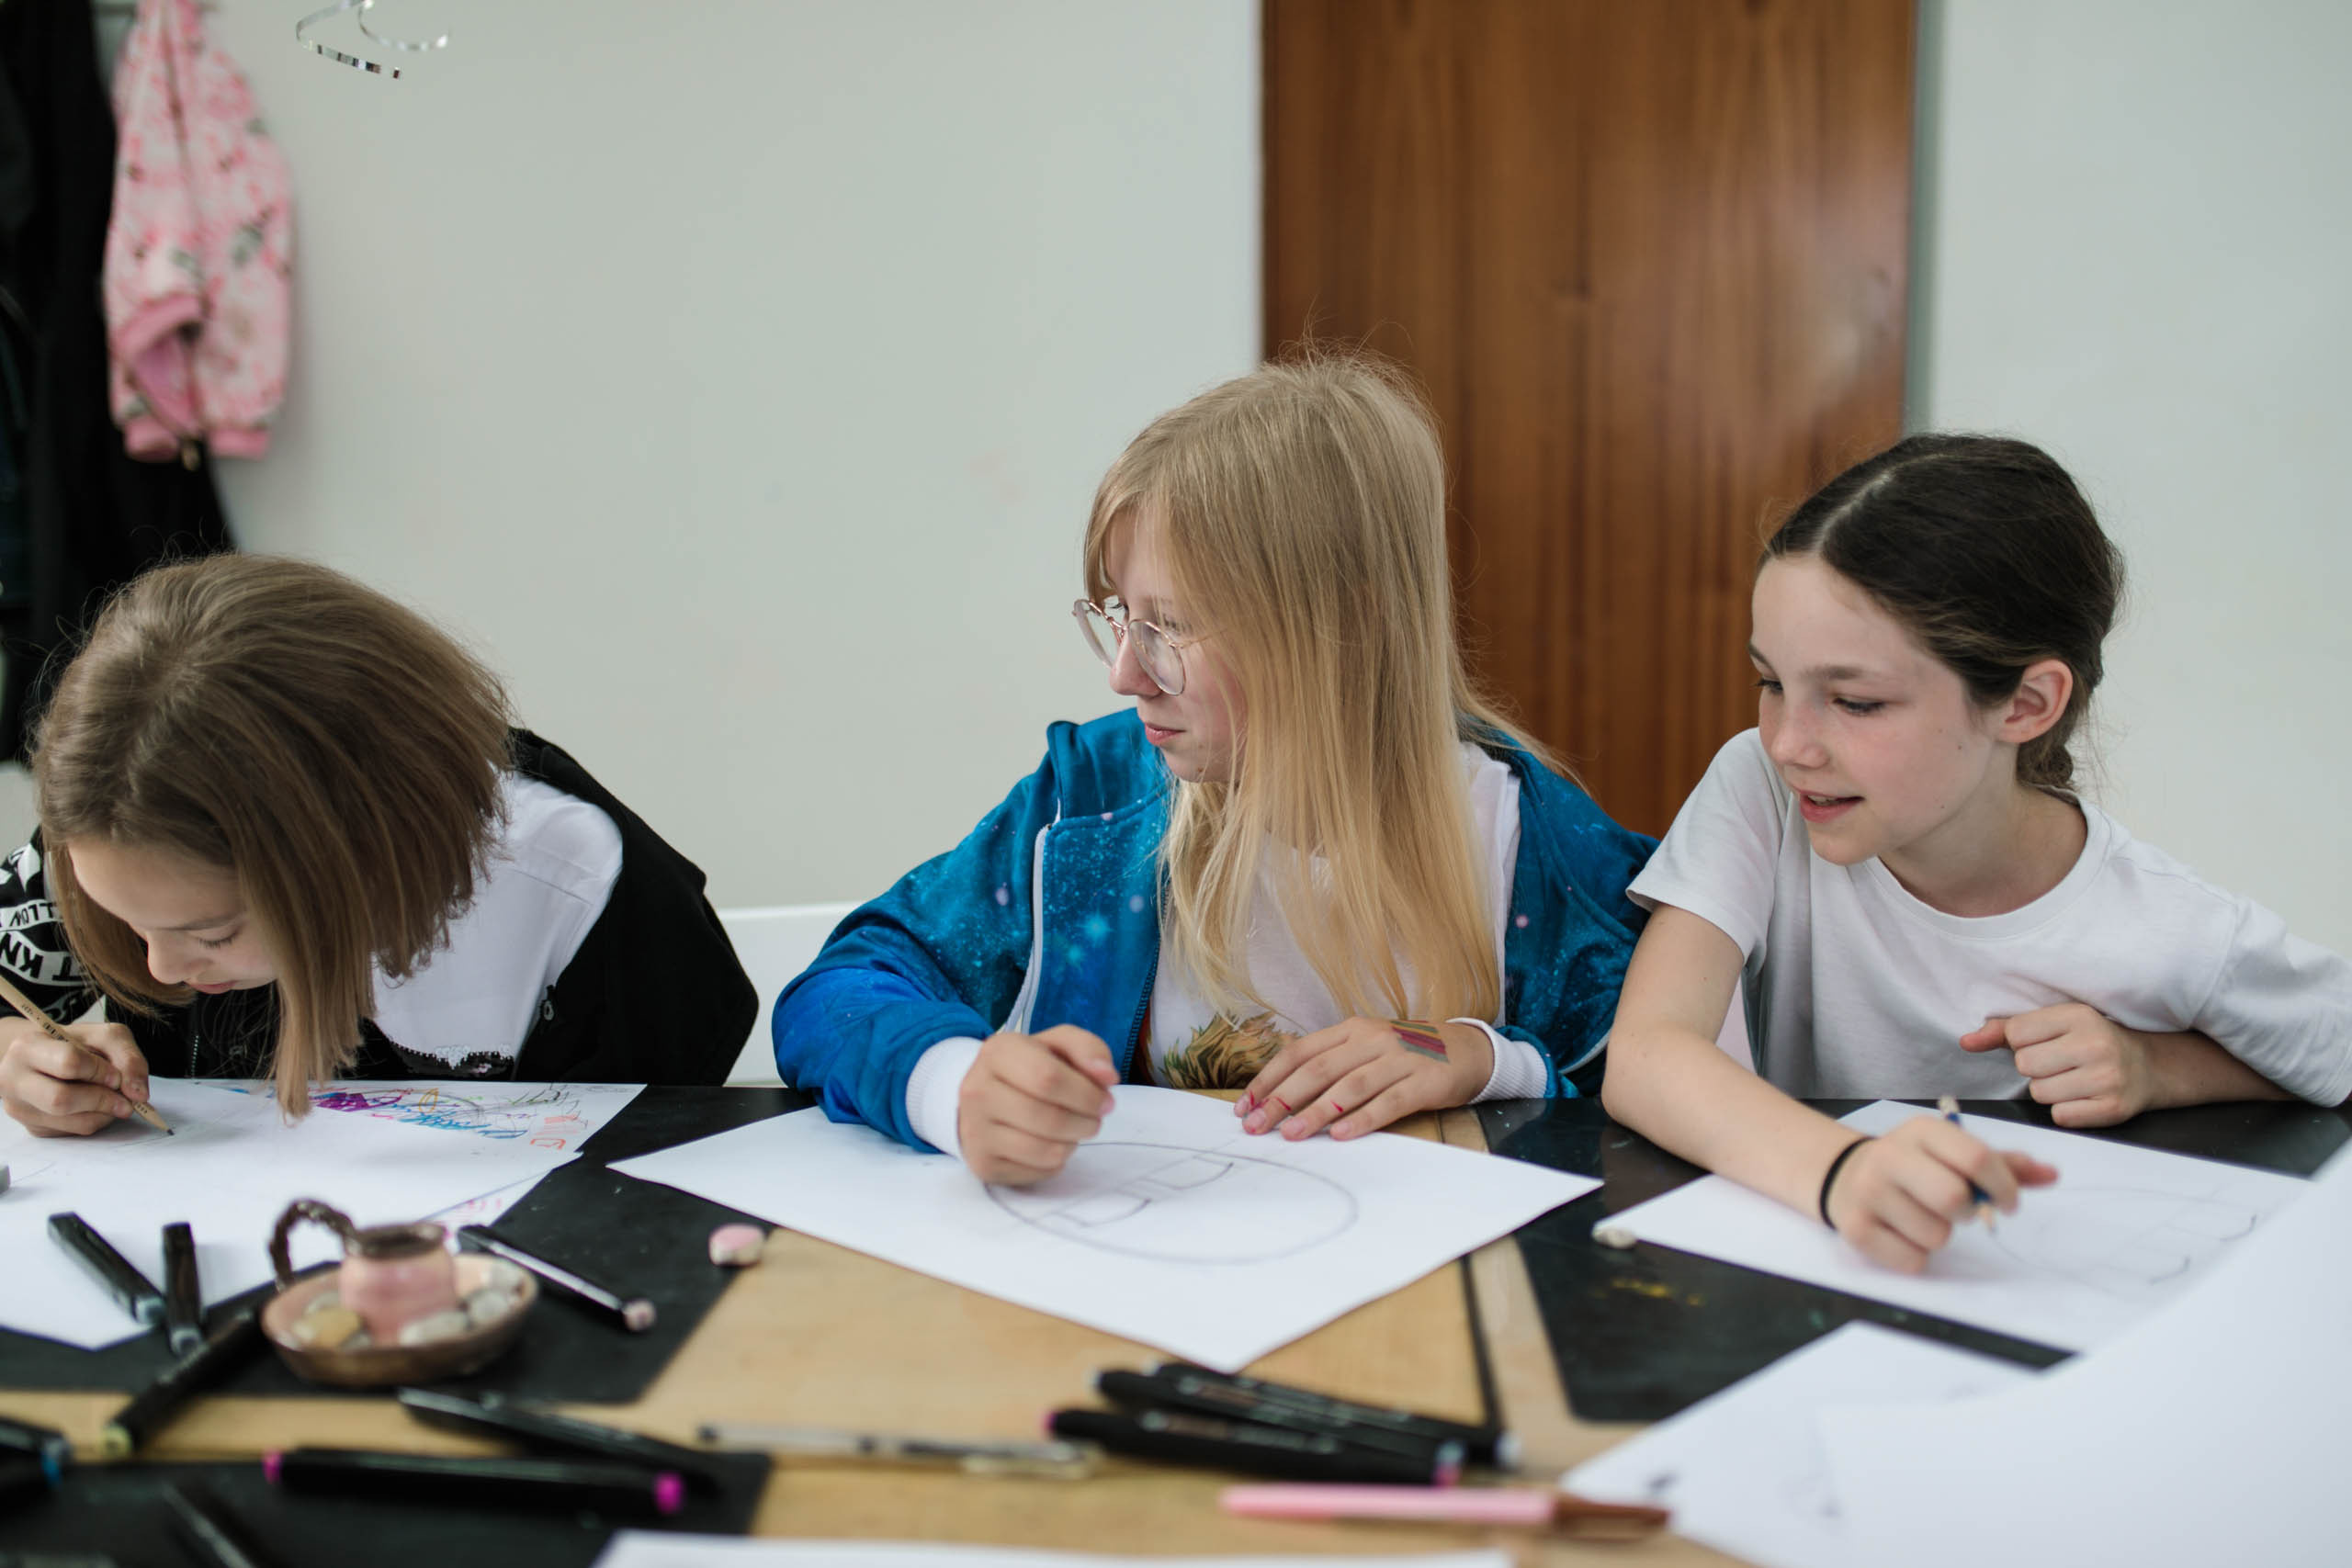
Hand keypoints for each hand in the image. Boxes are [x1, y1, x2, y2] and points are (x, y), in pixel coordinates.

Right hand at [0, 1016, 151, 1137]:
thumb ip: (128, 1057)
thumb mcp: (106, 1036)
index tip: (117, 1076)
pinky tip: (96, 1106)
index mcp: (28, 1047)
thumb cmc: (77, 1044)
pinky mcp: (33, 1127)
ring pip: (72, 1122)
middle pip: (61, 1100)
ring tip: (114, 1099)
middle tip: (126, 1100)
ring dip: (105, 1114)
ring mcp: (20, 1107)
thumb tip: (139, 1094)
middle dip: (103, 1100)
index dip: (100, 1071)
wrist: (47, 1059)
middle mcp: (14, 1079)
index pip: (68, 1063)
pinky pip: (73, 1132)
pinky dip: (96, 1120)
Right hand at [955, 1024, 1117, 1185]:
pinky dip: (1056, 1161)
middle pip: (1049, 1118)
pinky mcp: (983, 1164)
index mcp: (997, 1052)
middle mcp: (977, 1090)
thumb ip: (1088, 1049)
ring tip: (1074, 1129)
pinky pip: (1037, 1171)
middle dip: (1086, 1122)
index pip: (1048, 1077)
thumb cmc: (1030, 1068)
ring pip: (1045, 1150)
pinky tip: (1050, 1143)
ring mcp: (975, 1130)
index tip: (1105, 1100)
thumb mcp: (1058, 1045)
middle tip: (1094, 1119)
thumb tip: (1107, 1076)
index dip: (1087, 1094)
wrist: (985, 1098)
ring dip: (1073, 1143)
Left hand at [1236, 1017, 1492, 1141]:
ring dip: (1316, 1112)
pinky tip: (1340, 1136)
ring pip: (1349, 1087)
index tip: (1245, 1106)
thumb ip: (1331, 1063)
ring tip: (1292, 1134)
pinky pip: (1388, 1103)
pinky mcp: (1423, 1082)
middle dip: (1282, 1099)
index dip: (1269, 1079)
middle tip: (1258, 1126)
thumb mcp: (1366, 1047)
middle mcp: (1371, 1039)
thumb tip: (1281, 1094)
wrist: (1467, 1049)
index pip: (1299, 1052)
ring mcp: (1399, 1059)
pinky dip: (1362, 1119)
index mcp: (1351, 1028)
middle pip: (1318, 1070)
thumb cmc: (1405, 1054)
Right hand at [1824, 1115, 2057, 1272]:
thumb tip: (2053, 1174)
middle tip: (1962, 1209)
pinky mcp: (1856, 1228)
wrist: (1845, 1175)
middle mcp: (1889, 1155)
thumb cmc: (1915, 1165)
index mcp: (1921, 1131)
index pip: (1977, 1158)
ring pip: (1936, 1235)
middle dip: (1969, 1212)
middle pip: (1955, 1199)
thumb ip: (2003, 1164)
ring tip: (1923, 1216)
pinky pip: (1913, 1259)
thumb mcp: (1952, 1152)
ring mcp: (1868, 1192)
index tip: (2009, 1202)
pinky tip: (1903, 1232)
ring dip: (1941, 1234)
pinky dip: (1917, 1254)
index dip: (2005, 1186)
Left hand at [1961, 1003, 2156, 1127]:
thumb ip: (2006, 1029)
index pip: (2017, 1033)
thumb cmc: (2088, 1042)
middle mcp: (2095, 1044)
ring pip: (2040, 1093)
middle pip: (2025, 1065)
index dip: (2023, 1043)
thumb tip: (1966, 1042)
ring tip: (2072, 1080)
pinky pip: (2061, 1116)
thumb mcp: (2053, 1025)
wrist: (2147, 1067)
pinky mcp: (2112, 1107)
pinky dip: (2066, 1111)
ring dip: (2049, 1091)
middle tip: (2060, 1065)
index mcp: (2077, 1015)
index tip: (2046, 1044)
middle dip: (2035, 1069)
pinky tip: (2083, 1097)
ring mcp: (2106, 1077)